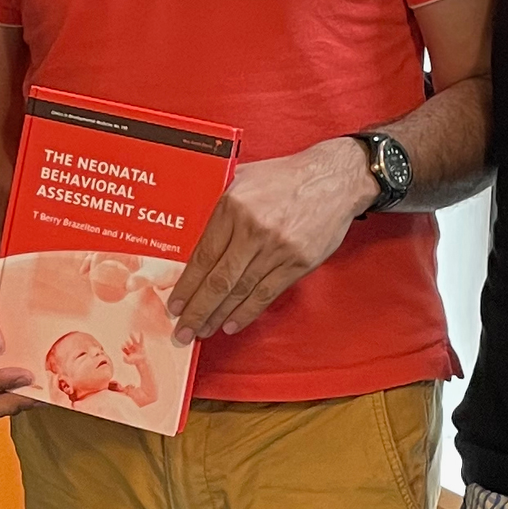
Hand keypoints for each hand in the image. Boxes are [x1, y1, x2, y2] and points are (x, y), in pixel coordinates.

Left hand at [120, 332, 146, 365]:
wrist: (142, 362)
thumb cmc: (134, 361)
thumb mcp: (128, 361)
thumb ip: (125, 359)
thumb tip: (123, 356)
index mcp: (126, 349)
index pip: (123, 347)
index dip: (123, 346)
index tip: (123, 346)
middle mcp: (130, 346)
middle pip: (128, 343)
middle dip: (127, 342)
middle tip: (127, 342)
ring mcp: (136, 345)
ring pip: (133, 340)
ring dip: (132, 336)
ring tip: (130, 333)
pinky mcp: (141, 345)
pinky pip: (141, 339)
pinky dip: (141, 335)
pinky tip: (141, 331)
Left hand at [168, 137, 377, 342]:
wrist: (333, 179)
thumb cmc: (285, 178)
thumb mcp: (243, 177)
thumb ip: (217, 202)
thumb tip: (190, 229)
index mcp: (233, 207)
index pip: (203, 256)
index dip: (186, 285)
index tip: (174, 304)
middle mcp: (253, 230)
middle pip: (219, 280)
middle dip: (197, 311)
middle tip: (183, 332)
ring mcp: (277, 249)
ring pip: (241, 291)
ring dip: (218, 315)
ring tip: (202, 331)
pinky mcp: (298, 262)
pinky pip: (267, 293)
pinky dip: (247, 312)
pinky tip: (231, 324)